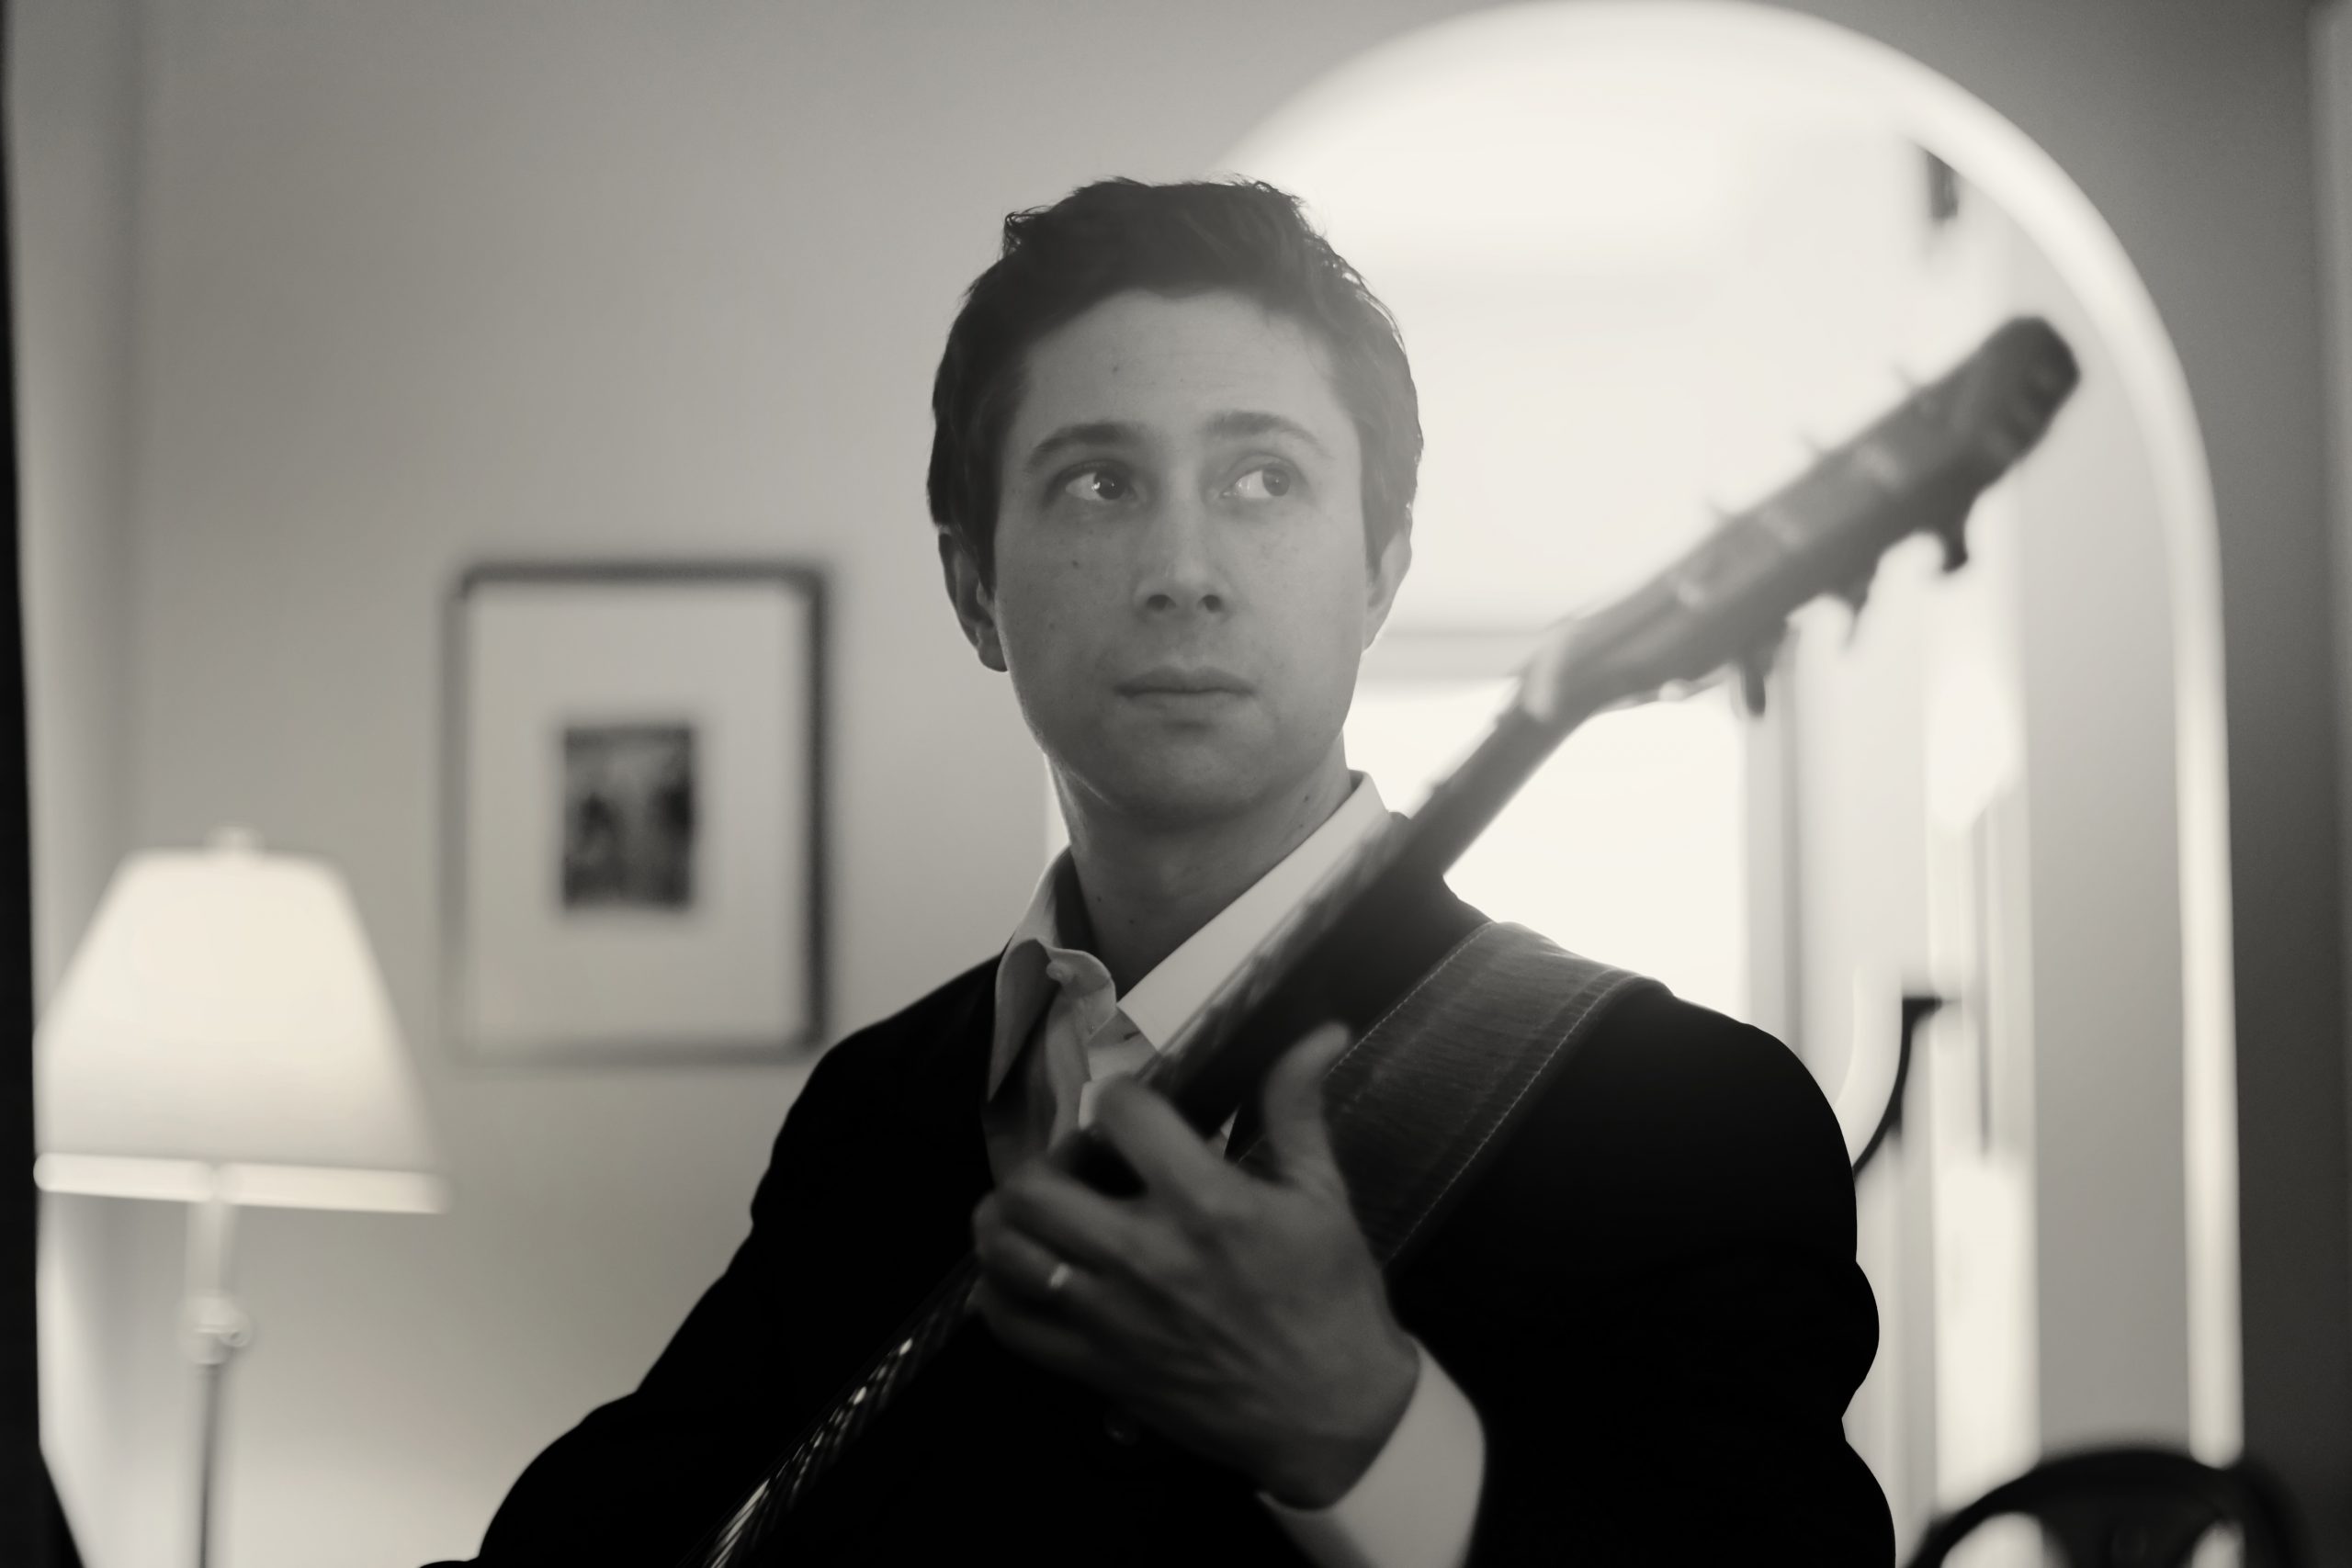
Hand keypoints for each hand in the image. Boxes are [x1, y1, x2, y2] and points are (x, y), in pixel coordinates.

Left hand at [970, 1022, 1419, 1506]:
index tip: (1132, 1112)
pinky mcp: (1095, 1367)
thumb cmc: (1332, 1302)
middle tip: (1077, 1166)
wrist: (1335, 1418)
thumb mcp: (1324, 1195)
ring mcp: (1110, 1316)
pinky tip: (1030, 1273)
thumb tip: (1318, 1032)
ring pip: (1005, 1250)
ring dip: (1009, 1220)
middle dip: (1046, 1160)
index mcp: (1205, 1204)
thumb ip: (1297, 1106)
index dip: (1118, 1097)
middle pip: (1033, 1185)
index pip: (1117, 1113)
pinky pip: (1008, 1323)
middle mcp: (1145, 1256)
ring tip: (1042, 1213)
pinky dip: (1001, 1291)